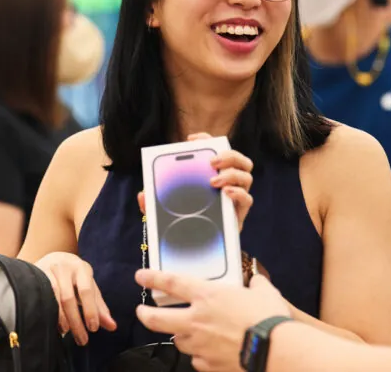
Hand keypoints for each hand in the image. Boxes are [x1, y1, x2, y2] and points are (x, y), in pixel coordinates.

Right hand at [35, 252, 116, 345]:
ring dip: (60, 318)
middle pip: (68, 298)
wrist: (53, 257)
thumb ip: (99, 306)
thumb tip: (113, 327)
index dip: (90, 310)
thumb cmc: (75, 276)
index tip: (93, 328)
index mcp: (81, 269)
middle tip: (82, 339)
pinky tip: (50, 323)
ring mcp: (47, 271)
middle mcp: (64, 268)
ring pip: (52, 298)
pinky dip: (46, 312)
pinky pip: (39, 296)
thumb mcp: (89, 286)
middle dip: (76, 321)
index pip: (86, 291)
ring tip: (66, 332)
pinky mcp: (34, 276)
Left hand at [135, 269, 289, 371]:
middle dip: (144, 315)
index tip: (141, 276)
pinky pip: (197, 360)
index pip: (172, 283)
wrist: (275, 349)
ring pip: (178, 341)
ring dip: (180, 336)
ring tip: (185, 334)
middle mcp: (197, 320)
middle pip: (157, 319)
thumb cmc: (268, 318)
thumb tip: (258, 283)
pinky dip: (200, 356)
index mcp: (207, 296)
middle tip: (141, 312)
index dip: (153, 278)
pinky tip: (208, 353)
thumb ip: (257, 286)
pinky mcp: (208, 364)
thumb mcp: (264, 293)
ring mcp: (200, 345)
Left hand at [138, 132, 253, 231]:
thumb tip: (142, 194)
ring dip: (232, 174)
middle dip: (228, 155)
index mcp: (213, 176)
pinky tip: (225, 194)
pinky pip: (248, 200)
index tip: (192, 138)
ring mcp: (236, 199)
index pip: (217, 151)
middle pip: (240, 160)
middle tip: (212, 161)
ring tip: (215, 181)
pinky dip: (238, 193)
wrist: (196, 252)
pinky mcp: (239, 215)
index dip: (208, 140)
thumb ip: (154, 203)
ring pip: (247, 176)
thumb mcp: (166, 212)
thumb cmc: (185, 225)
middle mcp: (228, 184)